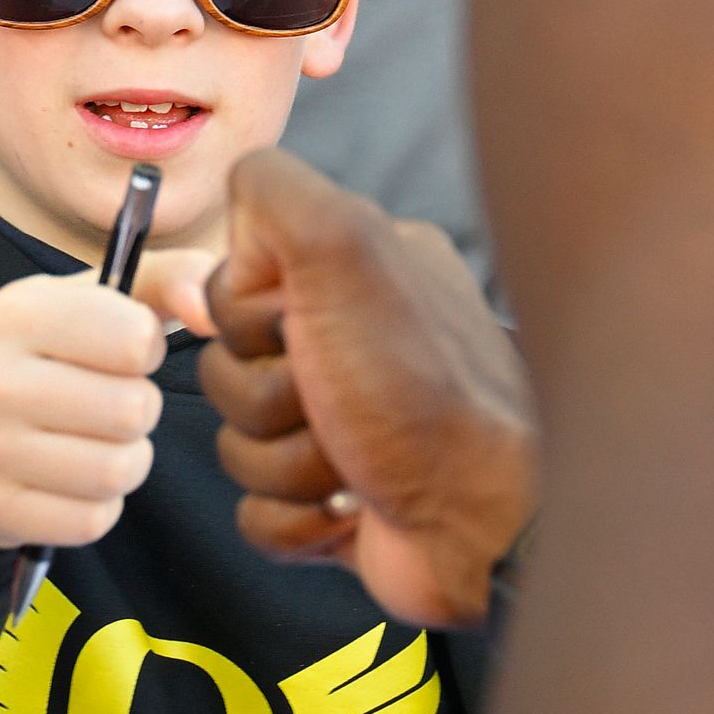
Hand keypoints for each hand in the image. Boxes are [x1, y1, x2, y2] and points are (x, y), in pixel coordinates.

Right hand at [0, 266, 203, 550]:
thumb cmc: (50, 353)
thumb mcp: (100, 300)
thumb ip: (171, 280)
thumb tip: (211, 308)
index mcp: (17, 311)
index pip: (136, 340)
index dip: (145, 350)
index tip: (120, 353)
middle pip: (131, 411)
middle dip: (140, 409)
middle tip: (110, 403)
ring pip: (116, 472)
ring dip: (127, 460)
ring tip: (97, 440)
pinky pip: (91, 521)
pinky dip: (99, 505)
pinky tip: (72, 480)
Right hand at [201, 149, 536, 626]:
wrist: (485, 521)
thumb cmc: (423, 388)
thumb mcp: (347, 246)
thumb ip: (276, 192)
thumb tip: (239, 219)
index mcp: (353, 275)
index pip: (232, 286)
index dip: (245, 319)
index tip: (293, 328)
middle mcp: (350, 344)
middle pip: (228, 370)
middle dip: (266, 400)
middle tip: (331, 403)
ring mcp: (341, 426)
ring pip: (239, 445)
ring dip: (286, 464)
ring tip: (354, 464)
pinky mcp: (332, 501)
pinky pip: (257, 514)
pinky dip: (295, 520)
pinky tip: (350, 510)